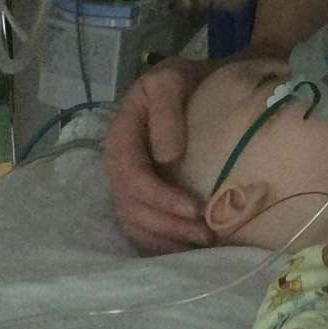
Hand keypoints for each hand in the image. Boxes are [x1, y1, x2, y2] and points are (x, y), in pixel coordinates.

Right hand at [102, 55, 283, 252]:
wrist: (205, 86)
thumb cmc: (189, 81)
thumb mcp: (172, 78)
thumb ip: (166, 109)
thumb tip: (167, 155)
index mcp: (121, 136)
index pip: (130, 175)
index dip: (158, 196)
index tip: (194, 208)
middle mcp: (121, 165)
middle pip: (132, 208)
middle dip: (168, 225)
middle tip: (206, 235)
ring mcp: (131, 184)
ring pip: (136, 225)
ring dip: (166, 241)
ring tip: (201, 245)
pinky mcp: (145, 198)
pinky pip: (143, 231)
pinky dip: (162, 245)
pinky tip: (187, 250)